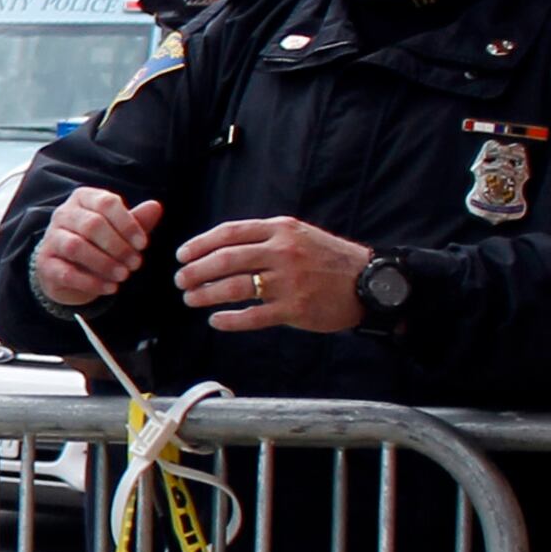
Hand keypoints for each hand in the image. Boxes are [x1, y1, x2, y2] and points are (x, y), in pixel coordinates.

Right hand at [30, 188, 160, 308]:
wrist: (66, 269)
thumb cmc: (97, 243)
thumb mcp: (119, 230)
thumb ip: (136, 220)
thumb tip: (156, 207)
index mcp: (84, 198)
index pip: (106, 203)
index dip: (127, 224)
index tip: (143, 244)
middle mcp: (63, 214)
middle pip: (91, 225)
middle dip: (118, 246)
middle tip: (136, 264)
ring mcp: (51, 238)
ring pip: (76, 247)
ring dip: (104, 263)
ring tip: (124, 276)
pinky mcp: (45, 264)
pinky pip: (67, 273)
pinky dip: (91, 282)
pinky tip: (110, 288)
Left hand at [174, 216, 371, 333]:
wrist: (369, 281)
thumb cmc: (327, 259)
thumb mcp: (298, 235)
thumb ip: (264, 237)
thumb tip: (219, 246)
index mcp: (281, 230)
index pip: (229, 233)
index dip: (199, 244)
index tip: (182, 255)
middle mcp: (283, 252)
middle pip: (225, 260)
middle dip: (196, 271)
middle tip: (181, 280)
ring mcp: (288, 281)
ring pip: (234, 287)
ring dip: (205, 294)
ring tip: (192, 299)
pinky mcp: (294, 308)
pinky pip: (252, 316)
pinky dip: (228, 320)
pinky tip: (215, 320)